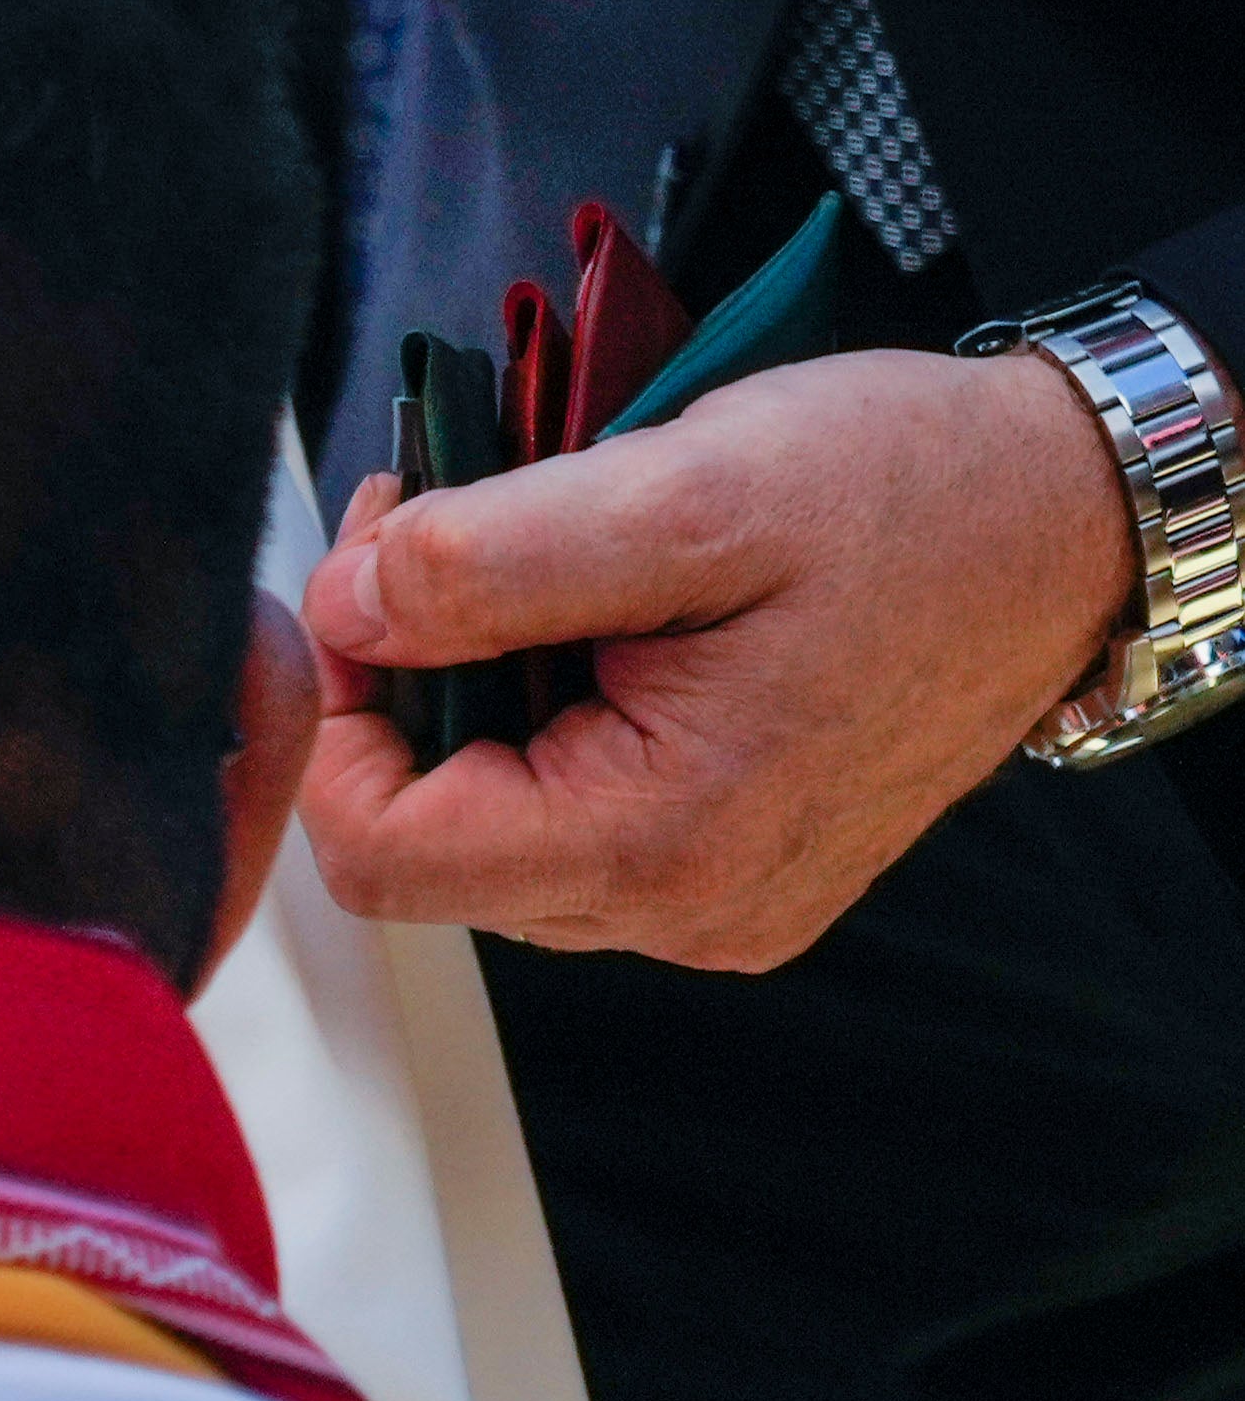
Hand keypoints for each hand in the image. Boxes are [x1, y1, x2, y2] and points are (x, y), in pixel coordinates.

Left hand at [296, 345, 1134, 964]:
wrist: (1067, 515)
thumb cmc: (908, 493)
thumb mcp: (684, 491)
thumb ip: (487, 563)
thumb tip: (342, 609)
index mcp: (666, 842)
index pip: (379, 853)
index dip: (333, 716)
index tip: (372, 582)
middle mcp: (686, 909)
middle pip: (423, 844)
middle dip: (401, 689)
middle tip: (440, 537)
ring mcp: (714, 901)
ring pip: (487, 830)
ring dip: (472, 699)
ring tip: (534, 571)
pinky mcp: (734, 867)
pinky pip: (570, 819)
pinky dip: (546, 719)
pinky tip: (598, 624)